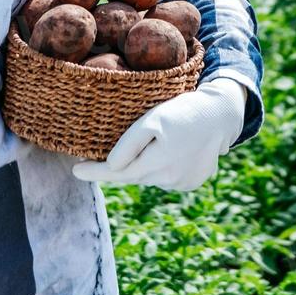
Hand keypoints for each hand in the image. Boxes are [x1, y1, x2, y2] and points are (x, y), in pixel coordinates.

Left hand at [71, 77, 247, 191]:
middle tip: (103, 155)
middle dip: (118, 168)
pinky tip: (169, 151)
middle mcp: (170, 178)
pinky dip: (161, 167)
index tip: (75, 171)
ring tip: (153, 143)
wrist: (220, 114)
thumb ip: (130, 144)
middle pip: (134, 176)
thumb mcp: (152, 120)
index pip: (118, 173)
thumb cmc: (182, 111)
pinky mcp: (193, 181)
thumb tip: (111, 166)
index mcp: (157, 162)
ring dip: (143, 166)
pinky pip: (167, 177)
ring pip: (151, 176)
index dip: (95, 173)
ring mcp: (183, 183)